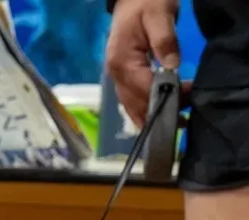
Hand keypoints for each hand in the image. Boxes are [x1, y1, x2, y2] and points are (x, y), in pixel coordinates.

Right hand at [104, 0, 181, 126]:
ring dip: (150, 117)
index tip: (187, 95)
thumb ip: (164, 41)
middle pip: (135, 103)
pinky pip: (130, 101)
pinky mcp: (122, 77)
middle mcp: (116, 75)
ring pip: (131, 107)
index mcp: (122, 62)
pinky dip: (142, 111)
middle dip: (158, 111)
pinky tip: (154, 118)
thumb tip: (172, 66)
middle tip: (183, 116)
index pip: (143, 87)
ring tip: (172, 123)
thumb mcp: (159, 16)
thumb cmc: (145, 3)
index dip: (164, 96)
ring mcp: (117, 78)